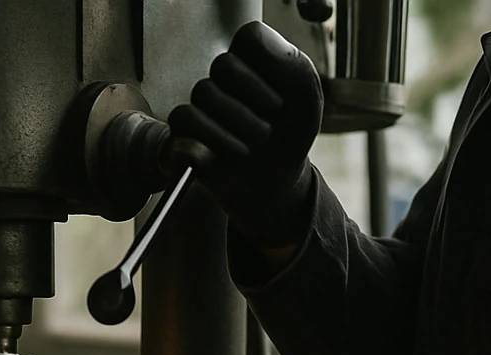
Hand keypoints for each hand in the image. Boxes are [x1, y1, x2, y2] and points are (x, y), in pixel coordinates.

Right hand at [168, 21, 324, 248]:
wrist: (277, 180)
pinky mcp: (183, 130)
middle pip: (223, 65)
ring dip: (238, 125)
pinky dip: (214, 137)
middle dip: (254, 101)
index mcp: (253, 58)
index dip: (270, 69)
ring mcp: (201, 103)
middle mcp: (223, 76)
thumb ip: (292, 63)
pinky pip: (185, 117)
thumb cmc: (291, 134)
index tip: (284, 100)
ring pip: (204, 92)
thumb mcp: (307, 98)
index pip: (250, 38)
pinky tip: (235, 152)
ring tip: (255, 145)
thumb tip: (249, 43)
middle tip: (271, 128)